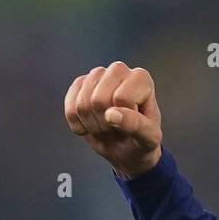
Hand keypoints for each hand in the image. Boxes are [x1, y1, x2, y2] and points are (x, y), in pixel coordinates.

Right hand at [64, 61, 162, 178]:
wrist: (126, 148)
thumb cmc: (141, 141)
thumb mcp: (148, 139)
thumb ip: (136, 126)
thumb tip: (110, 114)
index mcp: (142, 79)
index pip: (121, 99)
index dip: (123, 120)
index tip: (133, 126)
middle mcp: (119, 70)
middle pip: (98, 100)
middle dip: (105, 124)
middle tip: (117, 129)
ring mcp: (97, 74)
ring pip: (82, 104)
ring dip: (92, 126)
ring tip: (106, 127)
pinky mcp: (80, 83)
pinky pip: (70, 107)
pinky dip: (78, 124)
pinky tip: (90, 126)